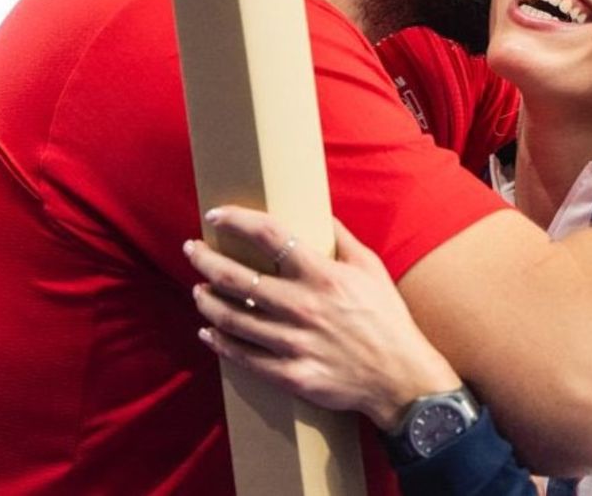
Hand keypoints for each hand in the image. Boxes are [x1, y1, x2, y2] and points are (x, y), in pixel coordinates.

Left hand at [184, 209, 460, 429]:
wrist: (400, 376)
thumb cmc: (387, 317)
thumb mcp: (371, 268)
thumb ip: (341, 239)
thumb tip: (319, 214)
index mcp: (322, 275)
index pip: (269, 236)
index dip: (236, 220)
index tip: (214, 214)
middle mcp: (302, 306)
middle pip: (236, 278)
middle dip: (205, 260)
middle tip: (191, 250)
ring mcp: (293, 343)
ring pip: (231, 318)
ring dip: (206, 300)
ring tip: (197, 290)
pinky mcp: (290, 375)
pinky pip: (242, 357)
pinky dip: (219, 341)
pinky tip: (208, 331)